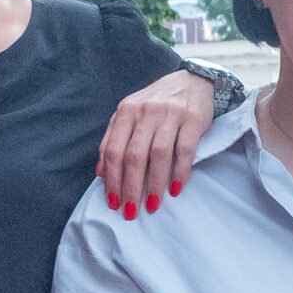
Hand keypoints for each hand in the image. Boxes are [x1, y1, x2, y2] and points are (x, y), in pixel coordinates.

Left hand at [97, 70, 213, 215]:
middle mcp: (145, 112)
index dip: (112, 180)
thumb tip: (100, 173)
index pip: (114, 151)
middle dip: (130, 187)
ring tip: (152, 206)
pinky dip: (180, 172)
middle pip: (133, 156)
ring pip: (158, 155)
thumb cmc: (157, 104)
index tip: (113, 203)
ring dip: (154, 184)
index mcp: (126, 112)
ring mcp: (170, 115)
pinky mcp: (192, 120)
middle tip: (130, 211)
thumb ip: (114, 139)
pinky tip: (175, 189)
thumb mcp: (131, 116)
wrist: (192, 81)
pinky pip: (184, 150)